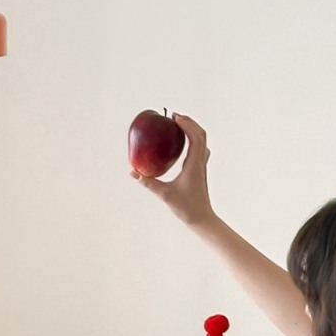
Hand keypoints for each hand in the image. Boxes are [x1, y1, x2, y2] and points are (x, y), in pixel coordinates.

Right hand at [131, 112, 215, 228]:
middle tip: (174, 116)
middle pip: (201, 135)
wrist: (202, 219)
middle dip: (190, 122)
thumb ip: (148, 183)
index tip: (174, 117)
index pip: (195, 138)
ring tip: (179, 124)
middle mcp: (200, 162)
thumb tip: (132, 172)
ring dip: (193, 129)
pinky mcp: (200, 171)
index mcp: (194, 165)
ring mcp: (202, 166)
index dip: (187, 124)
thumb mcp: (164, 195)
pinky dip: (194, 139)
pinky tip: (183, 142)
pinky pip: (200, 149)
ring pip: (203, 141)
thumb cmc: (186, 208)